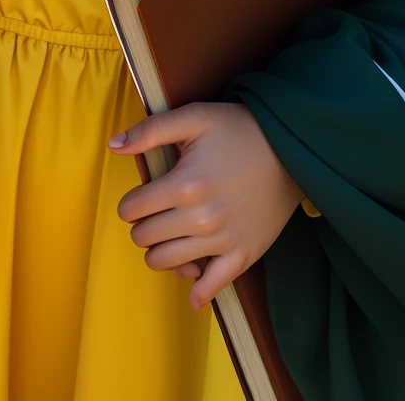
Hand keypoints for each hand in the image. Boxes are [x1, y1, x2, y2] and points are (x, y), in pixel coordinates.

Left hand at [110, 104, 302, 308]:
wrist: (291, 149)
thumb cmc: (240, 129)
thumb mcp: (195, 116)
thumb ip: (151, 130)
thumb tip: (113, 146)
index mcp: (185, 185)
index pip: (132, 210)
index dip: (130, 203)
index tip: (141, 197)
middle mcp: (201, 218)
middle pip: (146, 239)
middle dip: (143, 226)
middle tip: (155, 214)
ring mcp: (223, 241)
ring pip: (167, 263)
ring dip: (160, 252)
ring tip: (169, 235)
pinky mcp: (244, 254)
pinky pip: (211, 286)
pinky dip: (196, 289)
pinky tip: (192, 280)